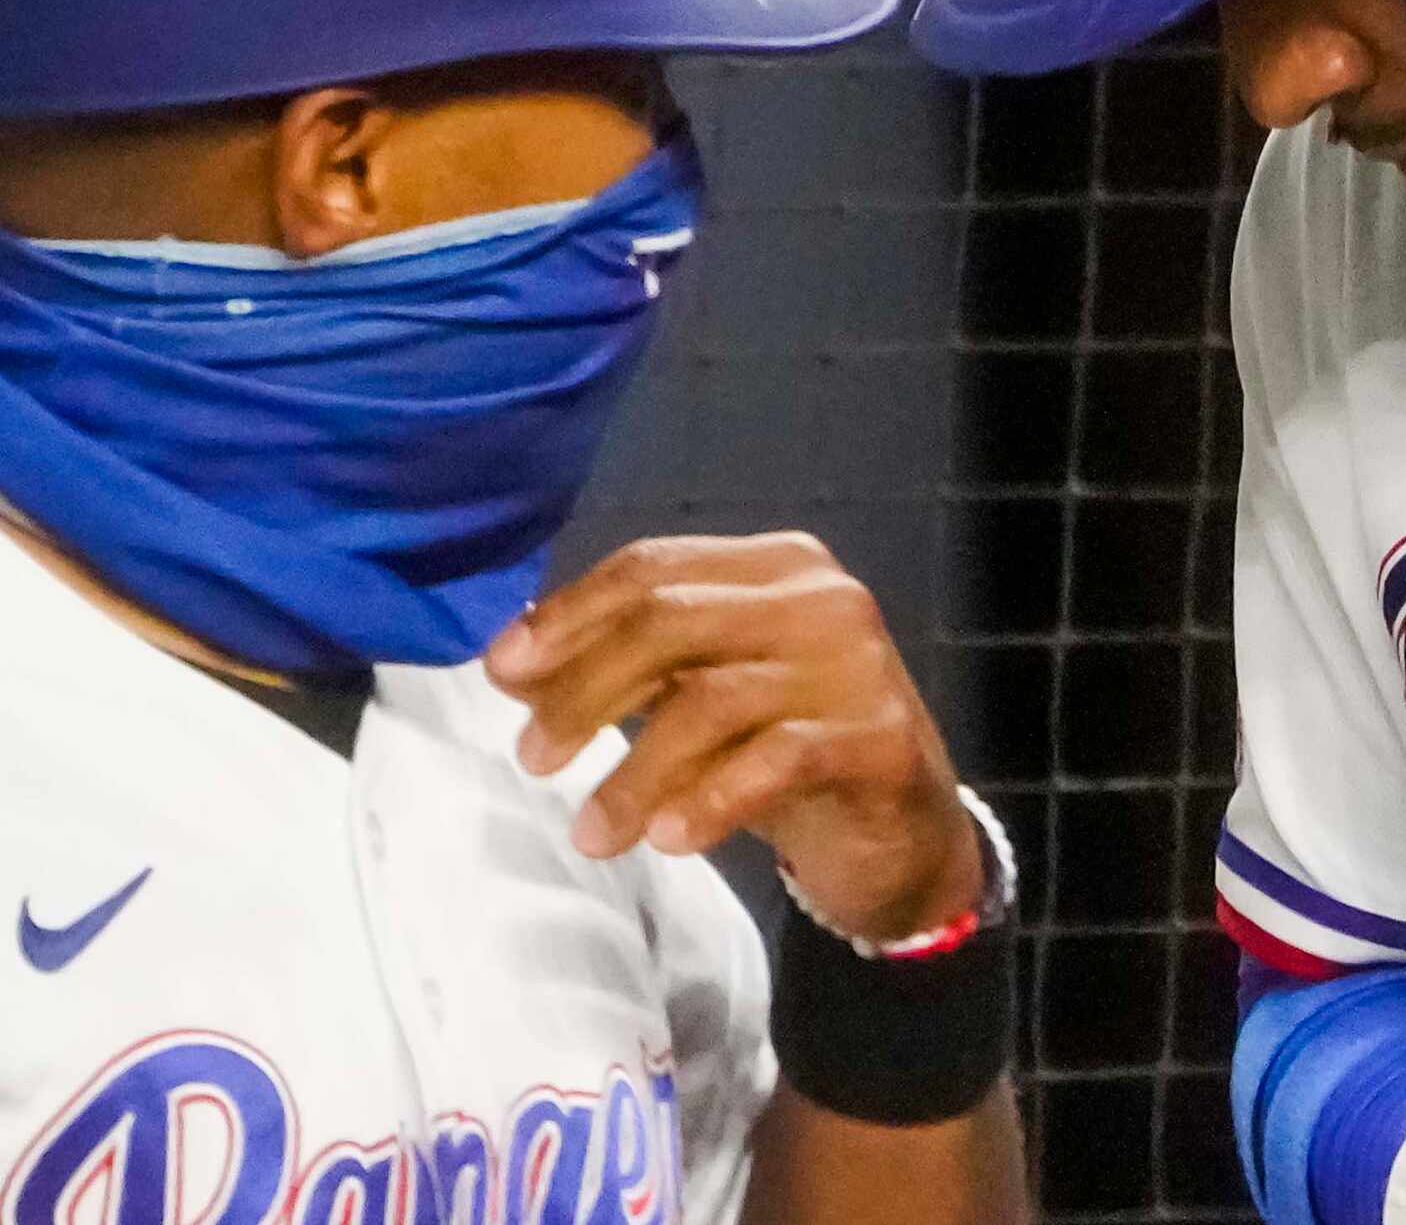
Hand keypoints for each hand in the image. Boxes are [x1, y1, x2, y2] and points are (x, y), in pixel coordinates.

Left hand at [484, 532, 982, 945]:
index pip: (653, 567)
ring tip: (592, 833)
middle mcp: (822, 597)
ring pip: (712, 699)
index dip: (569, 615)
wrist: (903, 834)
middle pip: (671, 621)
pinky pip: (774, 760)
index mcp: (777, 566)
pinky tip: (669, 839)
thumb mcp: (700, 698)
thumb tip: (512, 664)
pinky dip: (709, 800)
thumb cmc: (789, 751)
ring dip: (634, 772)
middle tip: (533, 758)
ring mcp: (857, 664)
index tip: (502, 671)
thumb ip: (622, 670)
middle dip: (585, 689)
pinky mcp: (879, 737)